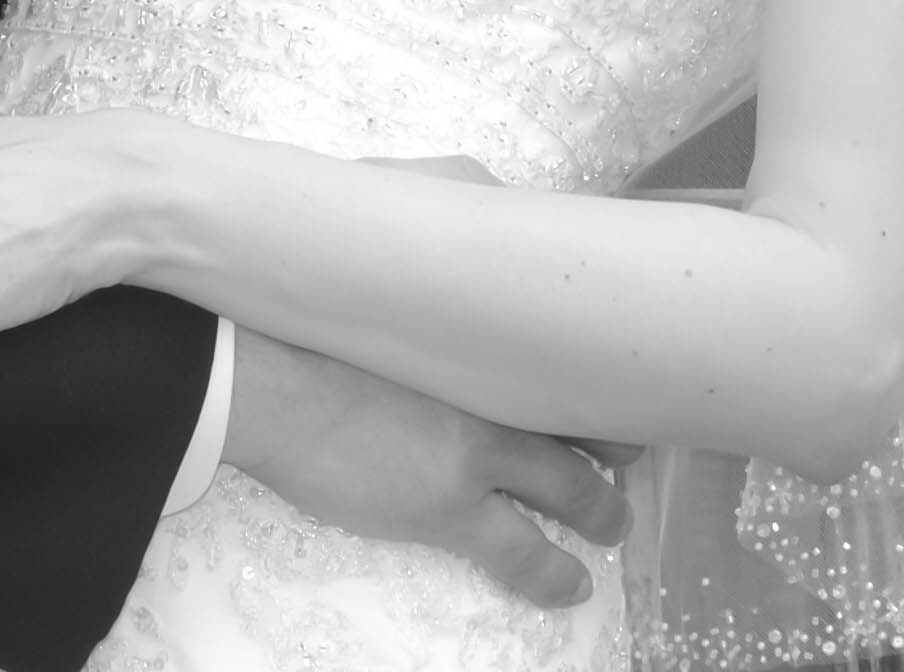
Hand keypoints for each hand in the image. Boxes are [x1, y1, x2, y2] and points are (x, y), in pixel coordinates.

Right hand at [221, 332, 629, 607]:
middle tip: (629, 462)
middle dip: (612, 447)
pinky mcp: (449, 508)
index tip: (602, 391)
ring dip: (601, 511)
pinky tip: (571, 584)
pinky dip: (553, 572)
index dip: (589, 386)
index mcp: (477, 346)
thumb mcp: (390, 319)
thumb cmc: (311, 341)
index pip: (558, 366)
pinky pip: (521, 552)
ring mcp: (476, 454)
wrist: (275, 386)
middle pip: (579, 422)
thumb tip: (448, 330)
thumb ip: (435, 331)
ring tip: (614, 527)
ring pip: (569, 488)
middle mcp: (492, 394)